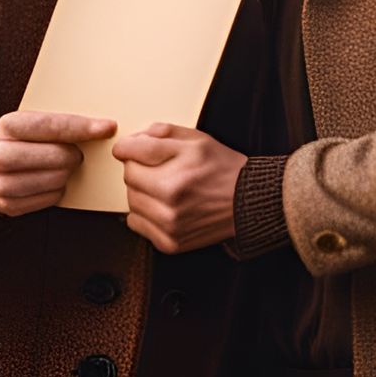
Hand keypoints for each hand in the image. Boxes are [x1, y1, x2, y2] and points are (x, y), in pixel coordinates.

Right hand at [0, 109, 115, 216]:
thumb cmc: (18, 142)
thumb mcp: (29, 125)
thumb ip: (57, 124)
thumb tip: (101, 126)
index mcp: (9, 125)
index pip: (51, 125)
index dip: (82, 127)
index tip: (107, 127)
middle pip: (55, 155)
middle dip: (73, 155)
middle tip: (76, 154)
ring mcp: (0, 182)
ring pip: (54, 180)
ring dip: (66, 175)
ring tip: (62, 168)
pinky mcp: (7, 205)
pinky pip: (49, 200)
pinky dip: (58, 191)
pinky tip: (52, 183)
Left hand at [112, 122, 245, 253]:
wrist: (247, 202)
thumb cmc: (222, 168)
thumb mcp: (196, 139)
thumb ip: (161, 133)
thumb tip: (130, 141)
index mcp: (177, 171)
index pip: (129, 153)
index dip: (129, 147)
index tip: (131, 148)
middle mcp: (171, 200)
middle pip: (128, 178)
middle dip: (140, 169)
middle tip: (160, 168)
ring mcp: (169, 224)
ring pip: (130, 201)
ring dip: (141, 191)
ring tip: (164, 187)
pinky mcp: (169, 243)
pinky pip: (136, 223)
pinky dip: (145, 213)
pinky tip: (164, 206)